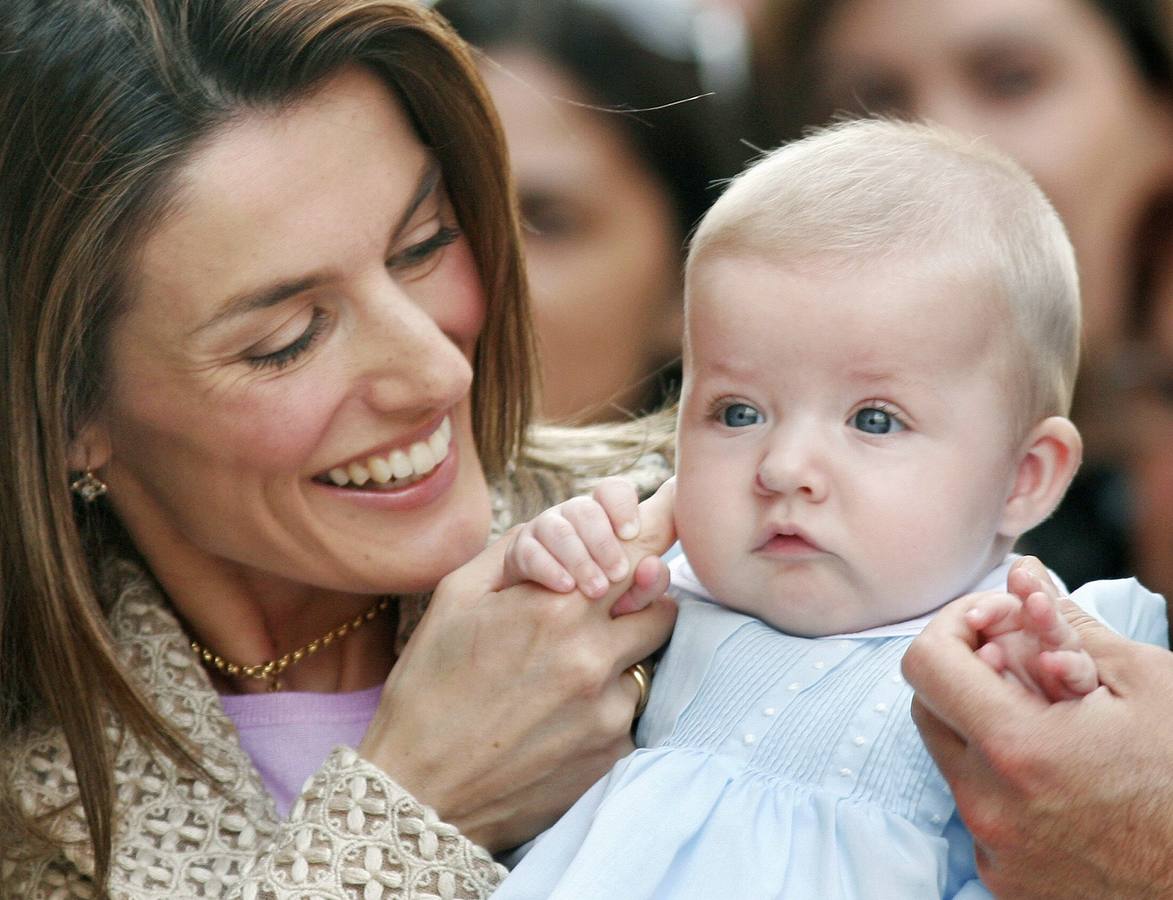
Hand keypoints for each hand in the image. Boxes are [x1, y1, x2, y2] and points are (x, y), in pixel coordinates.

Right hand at [360, 479, 677, 851]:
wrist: (419, 791)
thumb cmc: (430, 686)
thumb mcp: (458, 595)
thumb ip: (523, 549)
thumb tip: (575, 527)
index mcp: (555, 608)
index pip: (639, 551)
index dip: (652, 535)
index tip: (665, 523)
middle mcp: (592, 656)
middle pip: (660, 604)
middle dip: (641, 598)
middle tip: (606, 607)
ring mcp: (609, 709)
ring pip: (646, 658)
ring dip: (622, 653)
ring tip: (566, 673)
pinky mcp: (613, 752)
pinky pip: (631, 710)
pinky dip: (607, 704)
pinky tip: (560, 717)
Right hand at [502, 476, 642, 598]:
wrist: (542, 616)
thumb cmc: (597, 602)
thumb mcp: (626, 595)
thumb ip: (646, 584)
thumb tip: (655, 567)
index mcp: (602, 518)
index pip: (612, 490)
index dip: (622, 505)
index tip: (632, 533)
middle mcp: (571, 516)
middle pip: (585, 510)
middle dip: (604, 542)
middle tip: (618, 574)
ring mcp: (542, 531)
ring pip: (558, 530)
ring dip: (580, 559)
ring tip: (597, 590)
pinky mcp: (518, 553)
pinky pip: (530, 552)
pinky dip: (550, 569)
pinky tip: (566, 587)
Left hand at [904, 557, 1172, 897]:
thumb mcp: (1144, 683)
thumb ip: (1065, 623)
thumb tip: (1021, 575)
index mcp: (1016, 747)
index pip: (925, 663)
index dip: (954, 628)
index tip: (992, 621)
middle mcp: (988, 804)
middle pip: (930, 708)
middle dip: (968, 675)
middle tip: (1022, 664)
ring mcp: (993, 849)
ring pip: (953, 761)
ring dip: (987, 729)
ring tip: (1052, 723)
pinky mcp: (1005, 882)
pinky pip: (979, 811)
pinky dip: (1004, 783)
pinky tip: (1059, 778)